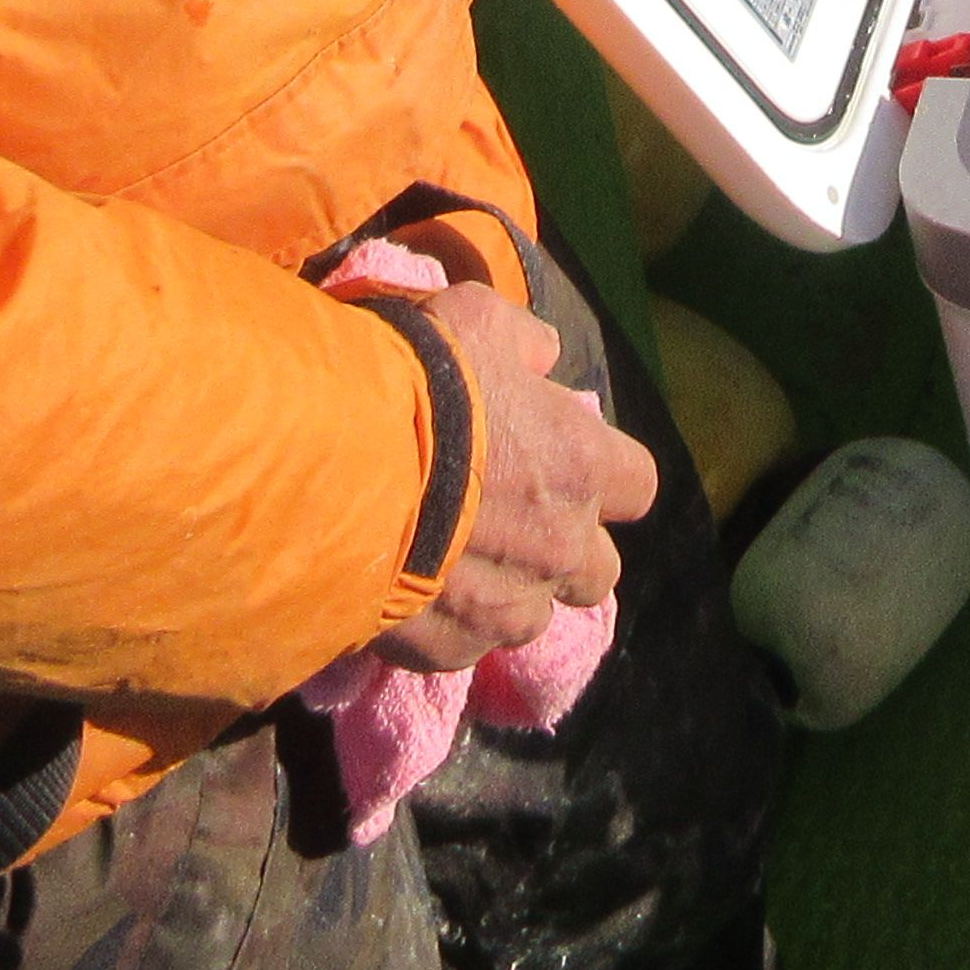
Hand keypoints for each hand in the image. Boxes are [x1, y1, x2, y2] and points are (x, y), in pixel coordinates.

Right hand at [369, 280, 656, 671]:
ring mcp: (508, 608)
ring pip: (534, 616)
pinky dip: (449, 623)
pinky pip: (469, 644)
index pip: (637, 486)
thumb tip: (543, 358)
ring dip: (509, 592)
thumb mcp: (479, 321)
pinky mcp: (453, 648)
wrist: (333, 465)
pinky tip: (411, 589)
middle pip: (597, 569)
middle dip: (565, 550)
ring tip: (455, 564)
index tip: (562, 462)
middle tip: (511, 522)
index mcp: (581, 467)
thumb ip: (525, 343)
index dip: (604, 475)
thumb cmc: (418, 382)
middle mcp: (561, 547)